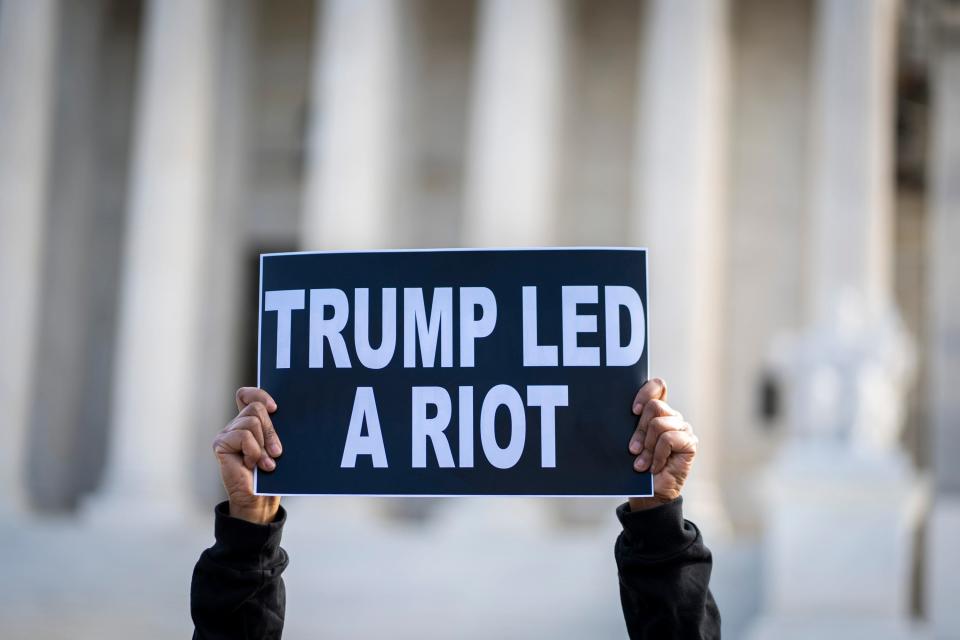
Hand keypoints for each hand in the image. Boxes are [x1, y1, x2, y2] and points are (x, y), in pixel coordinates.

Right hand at [212, 387, 282, 523]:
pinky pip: (244, 436)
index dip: (259, 394)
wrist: (259, 500)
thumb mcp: (276, 447)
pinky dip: (254, 451)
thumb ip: (275, 429)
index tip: (275, 408)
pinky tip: (252, 465)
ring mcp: (227, 434)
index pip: (246, 395)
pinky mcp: (221, 444)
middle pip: (256, 408)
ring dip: (264, 444)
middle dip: (271, 430)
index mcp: (249, 422)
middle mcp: (236, 425)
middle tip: (277, 451)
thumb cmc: (270, 474)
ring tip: (266, 462)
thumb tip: (280, 413)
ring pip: (252, 422)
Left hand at [626, 378, 697, 510]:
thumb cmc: (637, 465)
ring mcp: (683, 429)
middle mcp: (673, 417)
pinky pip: (668, 439)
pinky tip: (656, 466)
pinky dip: (658, 455)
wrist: (648, 494)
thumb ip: (632, 423)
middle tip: (633, 450)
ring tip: (643, 462)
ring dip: (647, 447)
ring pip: (659, 424)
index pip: (658, 386)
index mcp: (659, 412)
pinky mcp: (690, 443)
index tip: (633, 410)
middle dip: (639, 430)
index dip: (645, 392)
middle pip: (655, 406)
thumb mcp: (630, 440)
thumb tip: (617, 406)